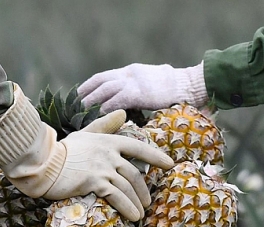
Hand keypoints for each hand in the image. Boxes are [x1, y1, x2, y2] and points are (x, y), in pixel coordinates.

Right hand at [47, 111, 173, 219]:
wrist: (42, 162)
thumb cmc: (61, 150)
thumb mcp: (85, 134)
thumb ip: (105, 125)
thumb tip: (123, 113)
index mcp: (108, 141)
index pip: (138, 147)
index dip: (155, 156)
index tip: (169, 164)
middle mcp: (109, 153)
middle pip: (134, 173)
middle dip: (143, 189)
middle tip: (147, 202)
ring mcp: (103, 167)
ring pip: (128, 187)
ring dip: (137, 202)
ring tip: (140, 214)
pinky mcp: (95, 182)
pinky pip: (117, 197)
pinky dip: (127, 208)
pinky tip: (133, 216)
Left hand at [78, 62, 207, 112]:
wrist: (190, 85)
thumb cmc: (177, 90)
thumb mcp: (154, 85)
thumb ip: (141, 92)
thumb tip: (133, 104)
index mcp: (132, 71)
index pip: (105, 76)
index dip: (90, 85)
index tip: (79, 94)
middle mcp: (129, 74)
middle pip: (100, 81)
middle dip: (85, 93)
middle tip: (73, 106)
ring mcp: (133, 82)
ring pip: (103, 90)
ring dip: (90, 102)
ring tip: (79, 114)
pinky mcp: (138, 93)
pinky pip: (116, 101)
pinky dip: (104, 109)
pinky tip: (97, 118)